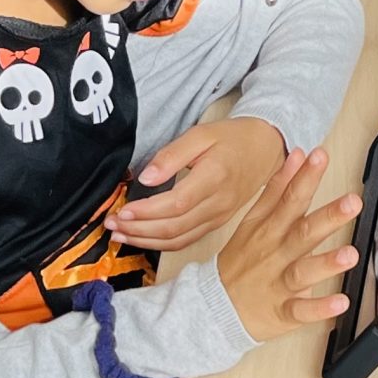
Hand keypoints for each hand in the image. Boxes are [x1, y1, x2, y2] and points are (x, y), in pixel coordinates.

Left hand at [112, 118, 286, 252]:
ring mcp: (219, 217)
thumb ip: (172, 155)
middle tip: (111, 224)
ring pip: (178, 239)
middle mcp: (218, 203)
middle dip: (138, 230)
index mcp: (215, 177)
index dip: (147, 211)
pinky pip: (186, 240)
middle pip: (174, 227)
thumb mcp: (202, 134)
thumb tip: (146, 178)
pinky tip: (142, 238)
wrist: (265, 149)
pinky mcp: (216, 224)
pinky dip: (161, 244)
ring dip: (145, 241)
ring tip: (119, 234)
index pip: (177, 203)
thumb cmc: (232, 138)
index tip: (122, 210)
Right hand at [215, 147, 360, 342]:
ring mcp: (279, 284)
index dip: (305, 177)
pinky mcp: (282, 312)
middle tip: (353, 202)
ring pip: (304, 272)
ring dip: (327, 263)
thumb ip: (278, 188)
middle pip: (303, 233)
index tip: (320, 156)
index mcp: (271, 229)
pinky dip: (319, 309)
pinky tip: (340, 303)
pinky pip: (301, 311)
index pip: (290, 199)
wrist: (214, 308)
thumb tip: (298, 154)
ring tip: (350, 254)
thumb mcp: (253, 220)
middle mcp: (276, 254)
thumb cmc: (241, 261)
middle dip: (328, 217)